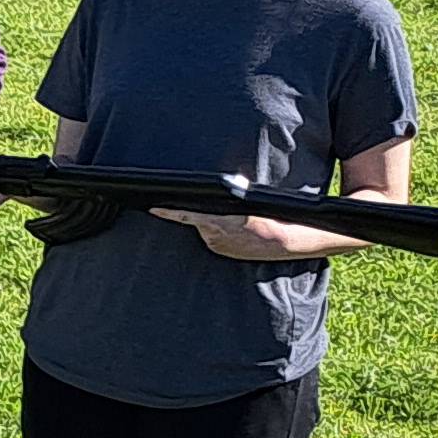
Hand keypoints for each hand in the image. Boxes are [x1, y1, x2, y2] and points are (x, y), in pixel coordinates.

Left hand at [153, 207, 328, 260]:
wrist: (285, 242)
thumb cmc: (269, 220)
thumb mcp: (250, 203)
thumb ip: (234, 194)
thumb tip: (230, 184)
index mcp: (217, 223)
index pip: (185, 216)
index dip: (167, 212)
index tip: (152, 207)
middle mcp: (213, 237)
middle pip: (197, 221)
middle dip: (203, 214)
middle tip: (220, 211)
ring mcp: (217, 247)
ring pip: (206, 230)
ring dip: (214, 224)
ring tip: (234, 222)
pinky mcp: (223, 253)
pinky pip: (215, 239)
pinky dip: (220, 233)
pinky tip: (235, 232)